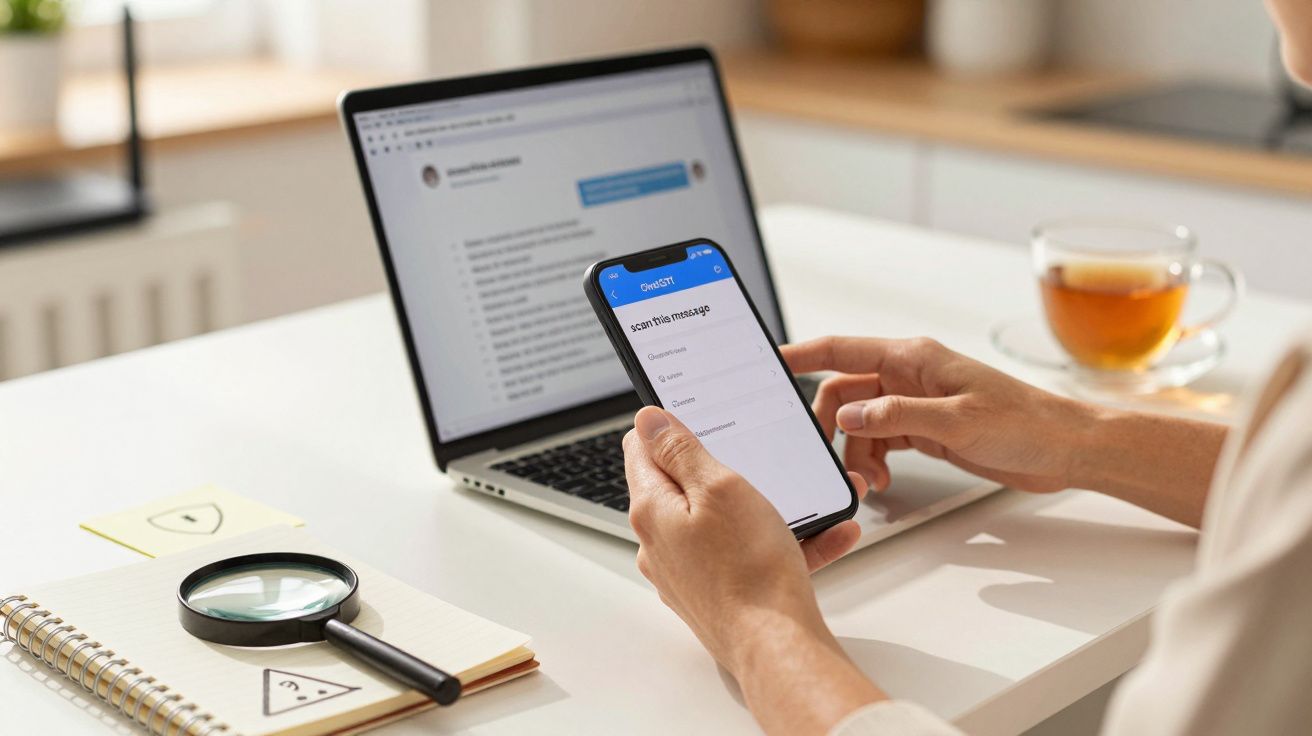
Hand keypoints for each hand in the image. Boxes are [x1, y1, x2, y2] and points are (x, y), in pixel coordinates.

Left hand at [624, 406, 883, 732]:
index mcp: (653, 510)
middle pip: (683, 486)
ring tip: (813, 500)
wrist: (776, 647)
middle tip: (760, 456)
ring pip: (725, 522)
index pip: (641, 450)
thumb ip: (681, 450)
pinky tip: (829, 535)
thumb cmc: (749, 569)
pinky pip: (749, 555)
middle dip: (723, 468)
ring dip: (766, 506)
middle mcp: (661, 543)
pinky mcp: (717, 594)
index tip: (693, 416)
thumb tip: (648, 419)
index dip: (666, 427)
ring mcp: (688, 573)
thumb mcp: (719, 487)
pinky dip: (785, 542)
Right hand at [782, 336, 1092, 493]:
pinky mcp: (926, 429)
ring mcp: (915, 403)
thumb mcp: (959, 420)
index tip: (768, 363)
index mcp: (912, 358)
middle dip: (828, 424)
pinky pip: (880, 441)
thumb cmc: (1026, 423)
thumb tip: (851, 416)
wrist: (1065, 448)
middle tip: (824, 455)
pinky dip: (872, 460)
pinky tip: (881, 480)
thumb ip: (899, 416)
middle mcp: (908, 376)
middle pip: (843, 392)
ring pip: (859, 422)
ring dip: (854, 451)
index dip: (801, 355)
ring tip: (868, 480)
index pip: (840, 349)